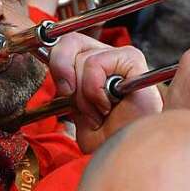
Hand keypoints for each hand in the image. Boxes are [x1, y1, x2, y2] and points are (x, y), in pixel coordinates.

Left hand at [47, 33, 161, 152]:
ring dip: (85, 94)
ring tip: (101, 109)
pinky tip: (108, 103)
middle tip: (85, 107)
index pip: (64, 43)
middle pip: (70, 44)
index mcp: (93, 64)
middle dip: (70, 83)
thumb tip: (61, 68)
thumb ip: (63, 82)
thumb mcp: (74, 109)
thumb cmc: (107, 134)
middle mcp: (107, 56)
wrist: (127, 147)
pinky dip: (94, 89)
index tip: (65, 90)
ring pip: (82, 59)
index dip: (58, 63)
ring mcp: (121, 56)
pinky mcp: (131, 59)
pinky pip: (95, 64)